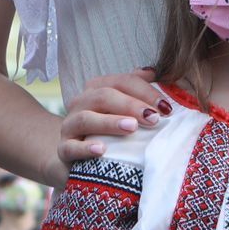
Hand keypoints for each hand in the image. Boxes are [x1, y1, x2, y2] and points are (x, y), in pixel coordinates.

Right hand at [49, 68, 168, 183]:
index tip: (166, 107)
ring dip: (110, 122)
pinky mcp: (63, 150)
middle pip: (104, 96)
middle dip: (131, 105)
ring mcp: (69, 126)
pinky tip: (102, 150)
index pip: (121, 81)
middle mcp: (80, 103)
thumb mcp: (122, 110)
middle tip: (153, 118)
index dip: (144, 91)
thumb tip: (152, 71)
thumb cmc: (108, 131)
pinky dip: (86, 148)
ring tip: (132, 127)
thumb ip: (136, 89)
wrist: (76, 158)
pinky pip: (71, 147)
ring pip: (86, 119)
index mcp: (96, 89)